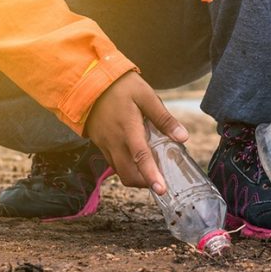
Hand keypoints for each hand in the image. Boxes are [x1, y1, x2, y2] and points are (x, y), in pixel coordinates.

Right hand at [85, 71, 188, 193]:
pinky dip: (126, 167)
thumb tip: (182, 137)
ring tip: (151, 170)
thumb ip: (163, 118)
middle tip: (160, 181)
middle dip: (144, 183)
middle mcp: (114, 141)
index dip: (151, 175)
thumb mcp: (145, 95)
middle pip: (128, 174)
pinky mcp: (100, 144)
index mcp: (128, 129)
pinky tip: (136, 159)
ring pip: (119, 171)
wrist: (88, 82)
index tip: (161, 190)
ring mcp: (105, 145)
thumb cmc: (119, 86)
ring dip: (135, 176)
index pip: (140, 157)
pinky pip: (113, 163)